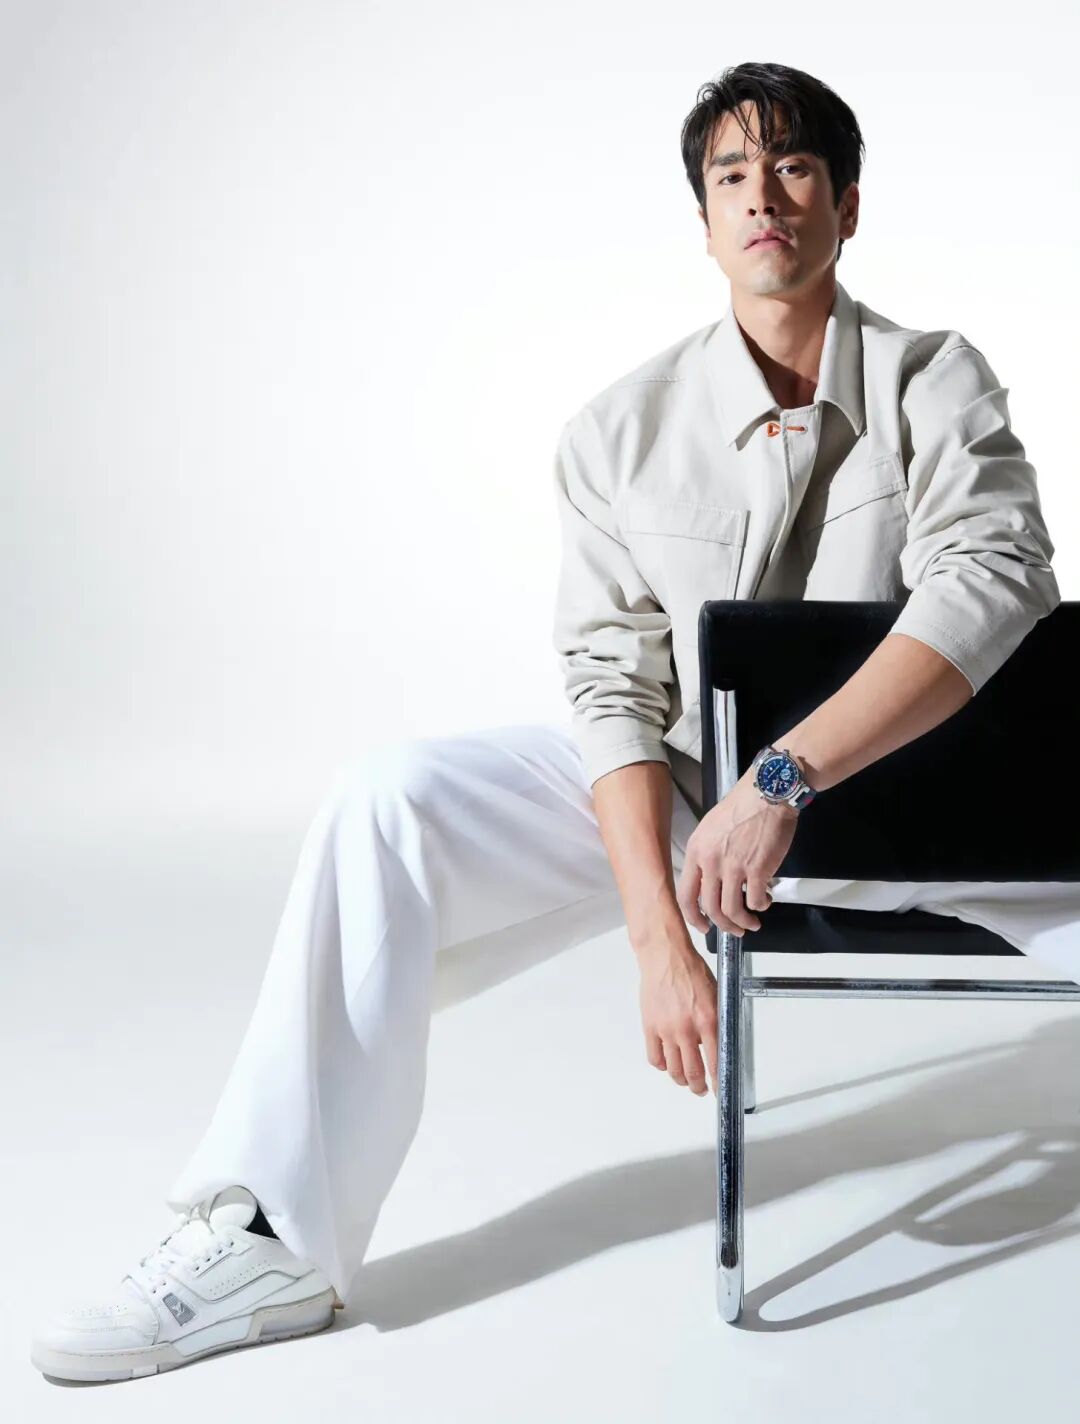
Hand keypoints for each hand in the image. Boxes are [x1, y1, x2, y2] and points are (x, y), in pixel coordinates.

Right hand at [638, 941, 718, 1095]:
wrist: (665, 956)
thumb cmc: (690, 970)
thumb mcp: (715, 995)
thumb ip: (716, 1021)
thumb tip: (719, 1041)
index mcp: (708, 1020)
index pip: (715, 1062)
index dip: (718, 1083)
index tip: (719, 1090)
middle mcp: (687, 1028)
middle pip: (693, 1072)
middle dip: (699, 1087)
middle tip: (702, 1089)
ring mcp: (666, 1029)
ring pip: (673, 1069)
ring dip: (681, 1080)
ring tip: (685, 1080)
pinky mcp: (650, 1026)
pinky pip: (654, 1057)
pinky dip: (662, 1066)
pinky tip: (667, 1064)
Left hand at [676, 774, 798, 937]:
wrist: (767, 793)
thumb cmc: (742, 806)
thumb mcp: (711, 828)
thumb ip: (708, 854)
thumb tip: (713, 878)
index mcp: (697, 851)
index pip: (685, 895)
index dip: (693, 917)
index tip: (703, 925)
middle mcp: (711, 862)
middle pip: (711, 908)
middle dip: (724, 925)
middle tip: (734, 930)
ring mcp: (733, 867)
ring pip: (732, 910)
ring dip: (743, 922)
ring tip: (753, 923)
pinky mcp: (757, 870)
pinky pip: (755, 900)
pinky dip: (761, 906)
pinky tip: (766, 900)